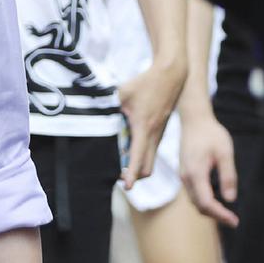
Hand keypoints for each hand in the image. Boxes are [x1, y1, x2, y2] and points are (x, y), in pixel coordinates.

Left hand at [116, 57, 186, 187]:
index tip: (126, 187)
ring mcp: (159, 135)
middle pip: (147, 169)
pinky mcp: (160, 131)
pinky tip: (130, 146)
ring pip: (151, 160)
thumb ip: (109, 106)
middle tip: (118, 175)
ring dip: (138, 166)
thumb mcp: (122, 93)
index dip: (131, 175)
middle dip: (134, 176)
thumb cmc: (145, 84)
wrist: (171, 75)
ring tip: (121, 161)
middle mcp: (154, 136)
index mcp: (143, 129)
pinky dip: (142, 155)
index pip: (138, 159)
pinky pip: (152, 151)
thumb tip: (93, 113)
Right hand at [177, 109, 239, 226]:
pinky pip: (193, 194)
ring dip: (210, 210)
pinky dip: (204, 202)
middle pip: (199, 206)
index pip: (206, 203)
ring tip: (226, 214)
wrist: (194, 120)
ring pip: (195, 201)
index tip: (234, 221)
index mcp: (195, 173)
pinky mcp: (184, 173)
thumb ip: (228, 176)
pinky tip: (216, 201)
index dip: (220, 215)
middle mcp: (186, 177)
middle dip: (216, 216)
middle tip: (233, 221)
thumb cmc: (211, 133)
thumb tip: (230, 199)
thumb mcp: (225, 152)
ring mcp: (183, 175)